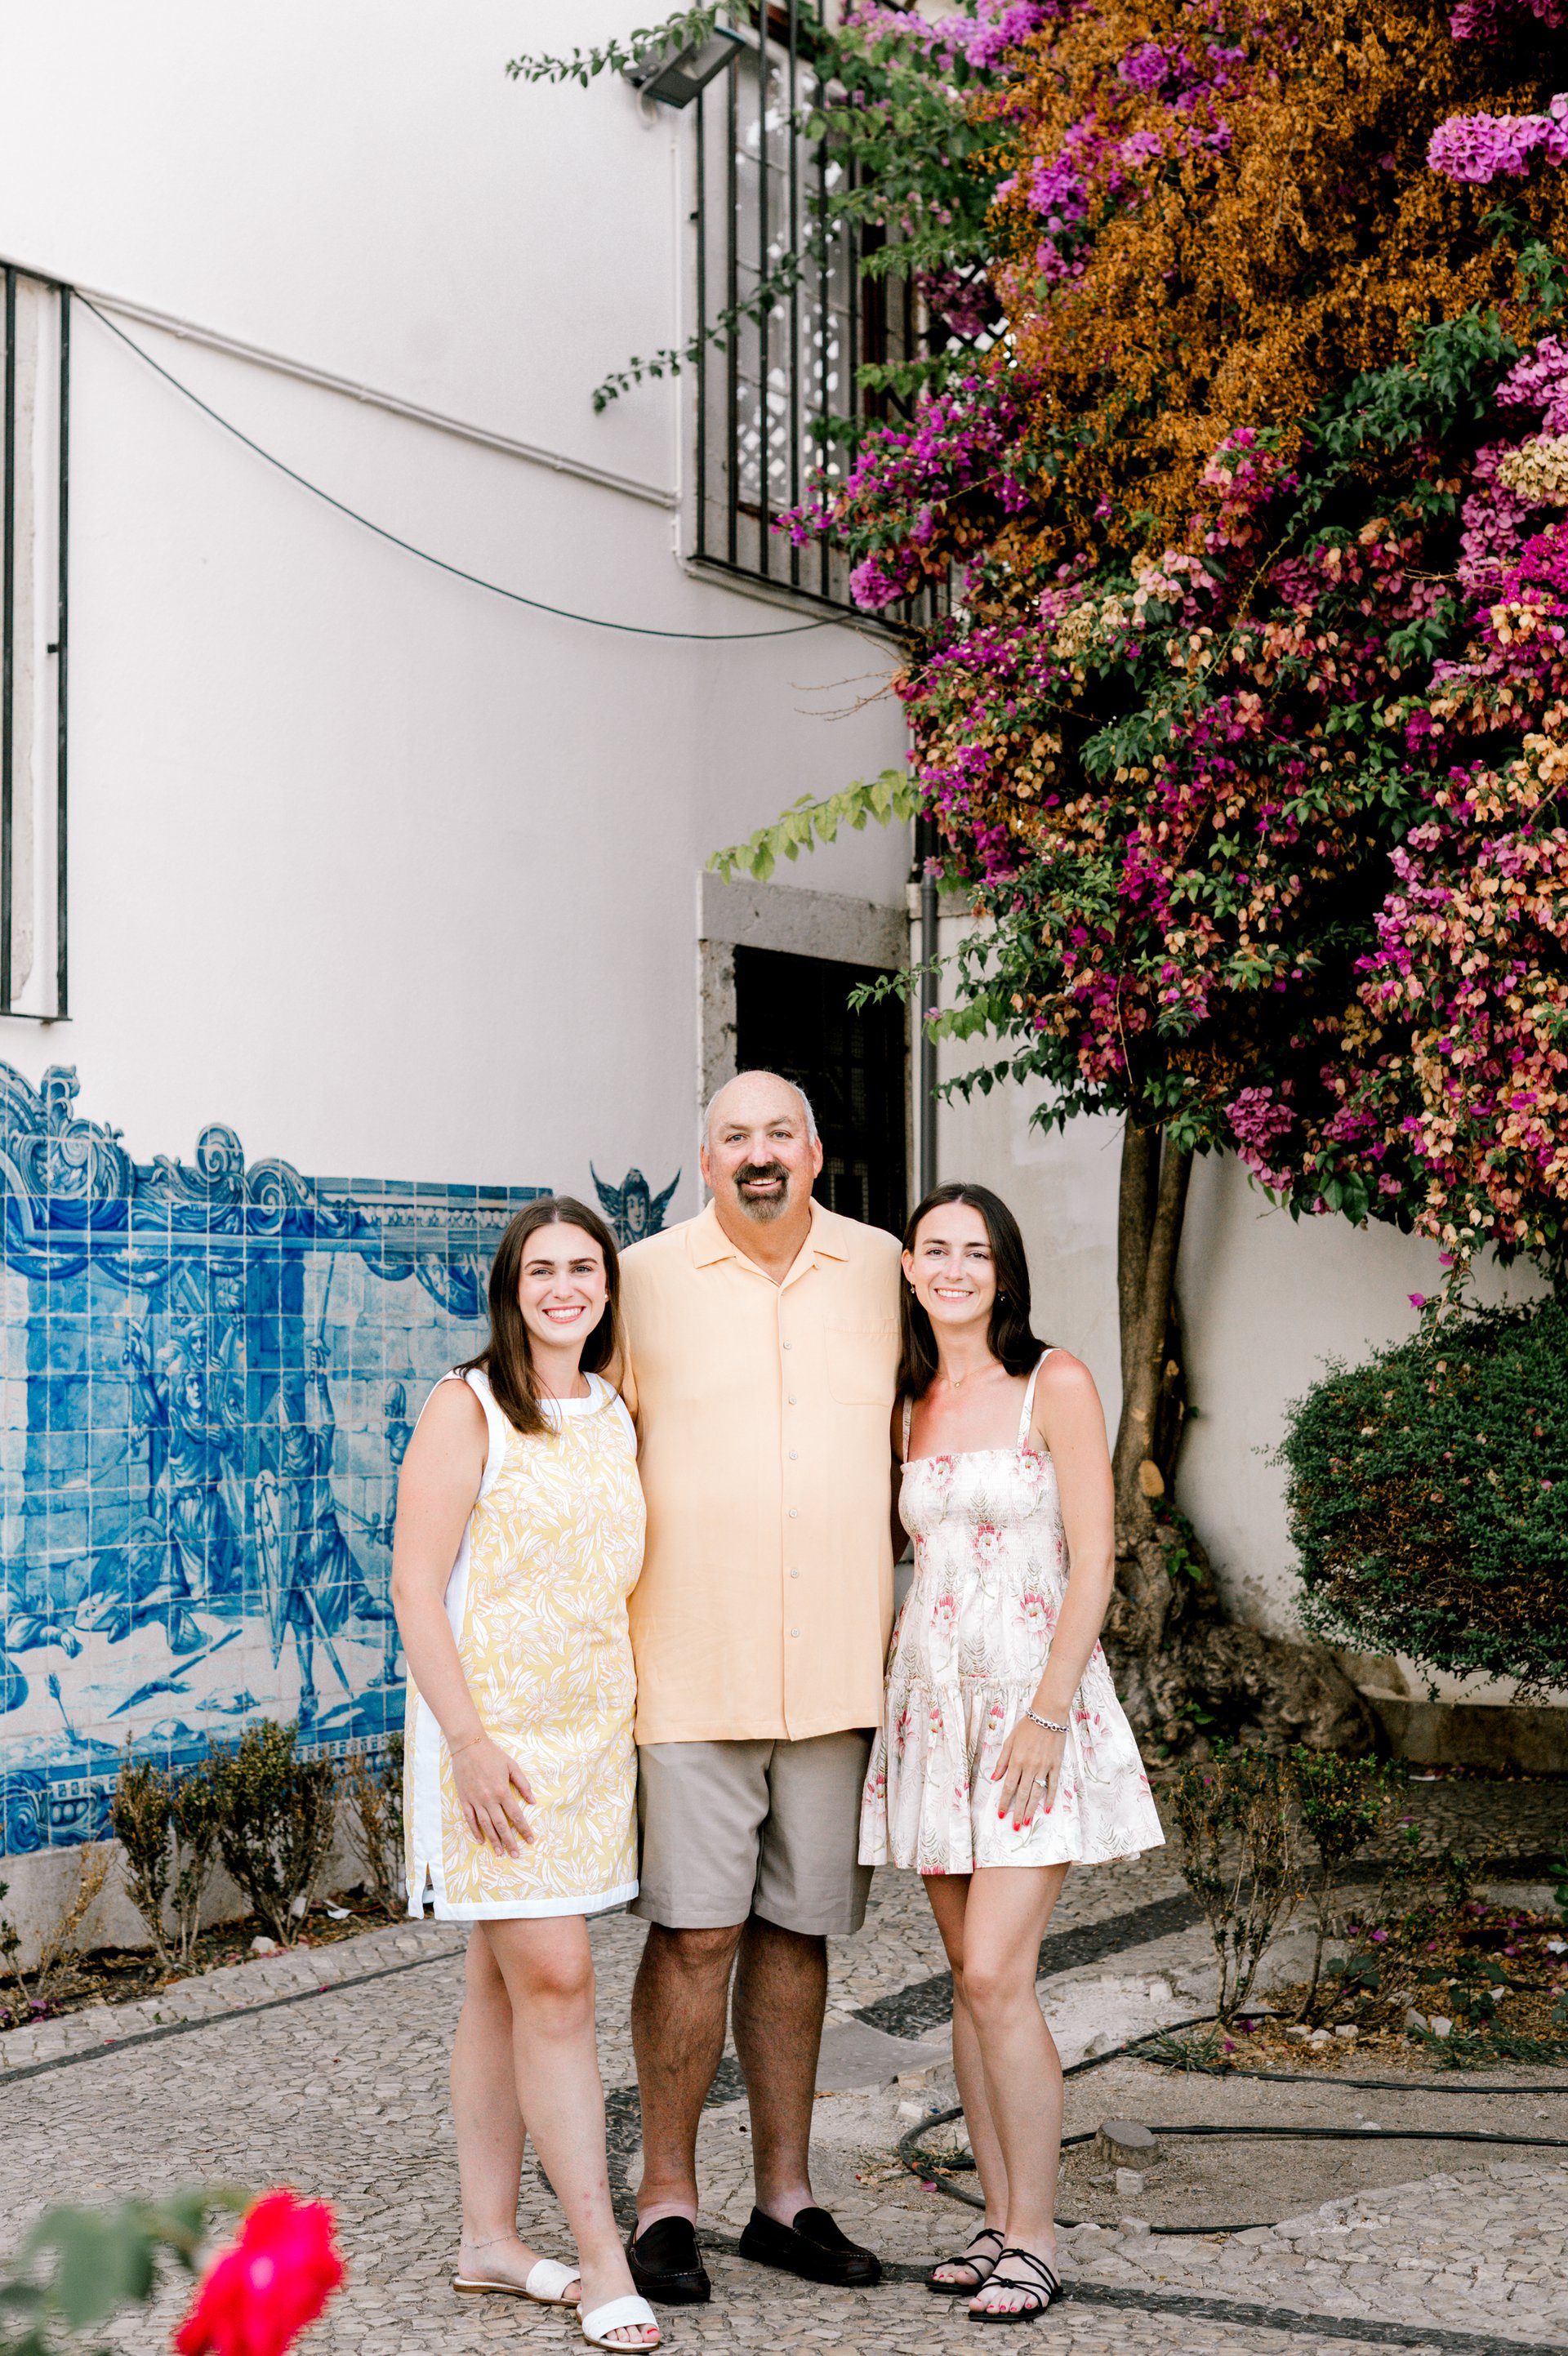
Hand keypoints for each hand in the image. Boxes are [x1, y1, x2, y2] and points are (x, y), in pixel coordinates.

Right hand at [449, 1733, 534, 1854]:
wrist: (468, 1746)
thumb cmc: (492, 1755)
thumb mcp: (512, 1766)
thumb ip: (523, 1784)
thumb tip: (532, 1801)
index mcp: (502, 1791)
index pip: (516, 1815)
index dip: (523, 1829)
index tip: (530, 1840)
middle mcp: (489, 1799)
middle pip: (501, 1825)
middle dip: (510, 1841)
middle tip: (516, 1854)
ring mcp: (475, 1801)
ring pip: (485, 1826)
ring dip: (494, 1840)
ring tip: (500, 1853)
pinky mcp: (464, 1800)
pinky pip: (470, 1819)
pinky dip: (475, 1831)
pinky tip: (481, 1841)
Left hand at [991, 1712, 1065, 1830]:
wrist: (1048, 1716)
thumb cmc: (1026, 1727)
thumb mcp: (1010, 1741)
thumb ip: (1002, 1761)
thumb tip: (994, 1779)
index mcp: (1016, 1760)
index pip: (1009, 1786)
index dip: (1005, 1802)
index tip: (1001, 1815)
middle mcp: (1030, 1766)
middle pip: (1022, 1794)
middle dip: (1018, 1812)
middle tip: (1015, 1827)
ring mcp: (1044, 1767)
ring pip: (1037, 1793)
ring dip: (1031, 1809)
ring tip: (1027, 1822)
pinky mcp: (1056, 1765)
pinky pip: (1053, 1785)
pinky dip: (1051, 1798)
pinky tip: (1048, 1809)